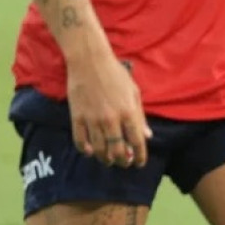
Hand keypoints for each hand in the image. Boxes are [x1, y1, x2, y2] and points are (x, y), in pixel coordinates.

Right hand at [65, 42, 151, 168]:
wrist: (90, 61)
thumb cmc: (115, 74)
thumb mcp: (134, 92)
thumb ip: (140, 116)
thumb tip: (147, 136)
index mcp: (128, 112)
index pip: (137, 142)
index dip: (140, 156)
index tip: (139, 163)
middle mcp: (111, 119)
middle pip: (117, 151)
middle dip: (122, 161)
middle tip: (124, 163)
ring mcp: (93, 120)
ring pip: (99, 150)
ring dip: (105, 159)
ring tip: (108, 160)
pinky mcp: (77, 118)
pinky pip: (80, 141)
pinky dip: (85, 150)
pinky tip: (90, 151)